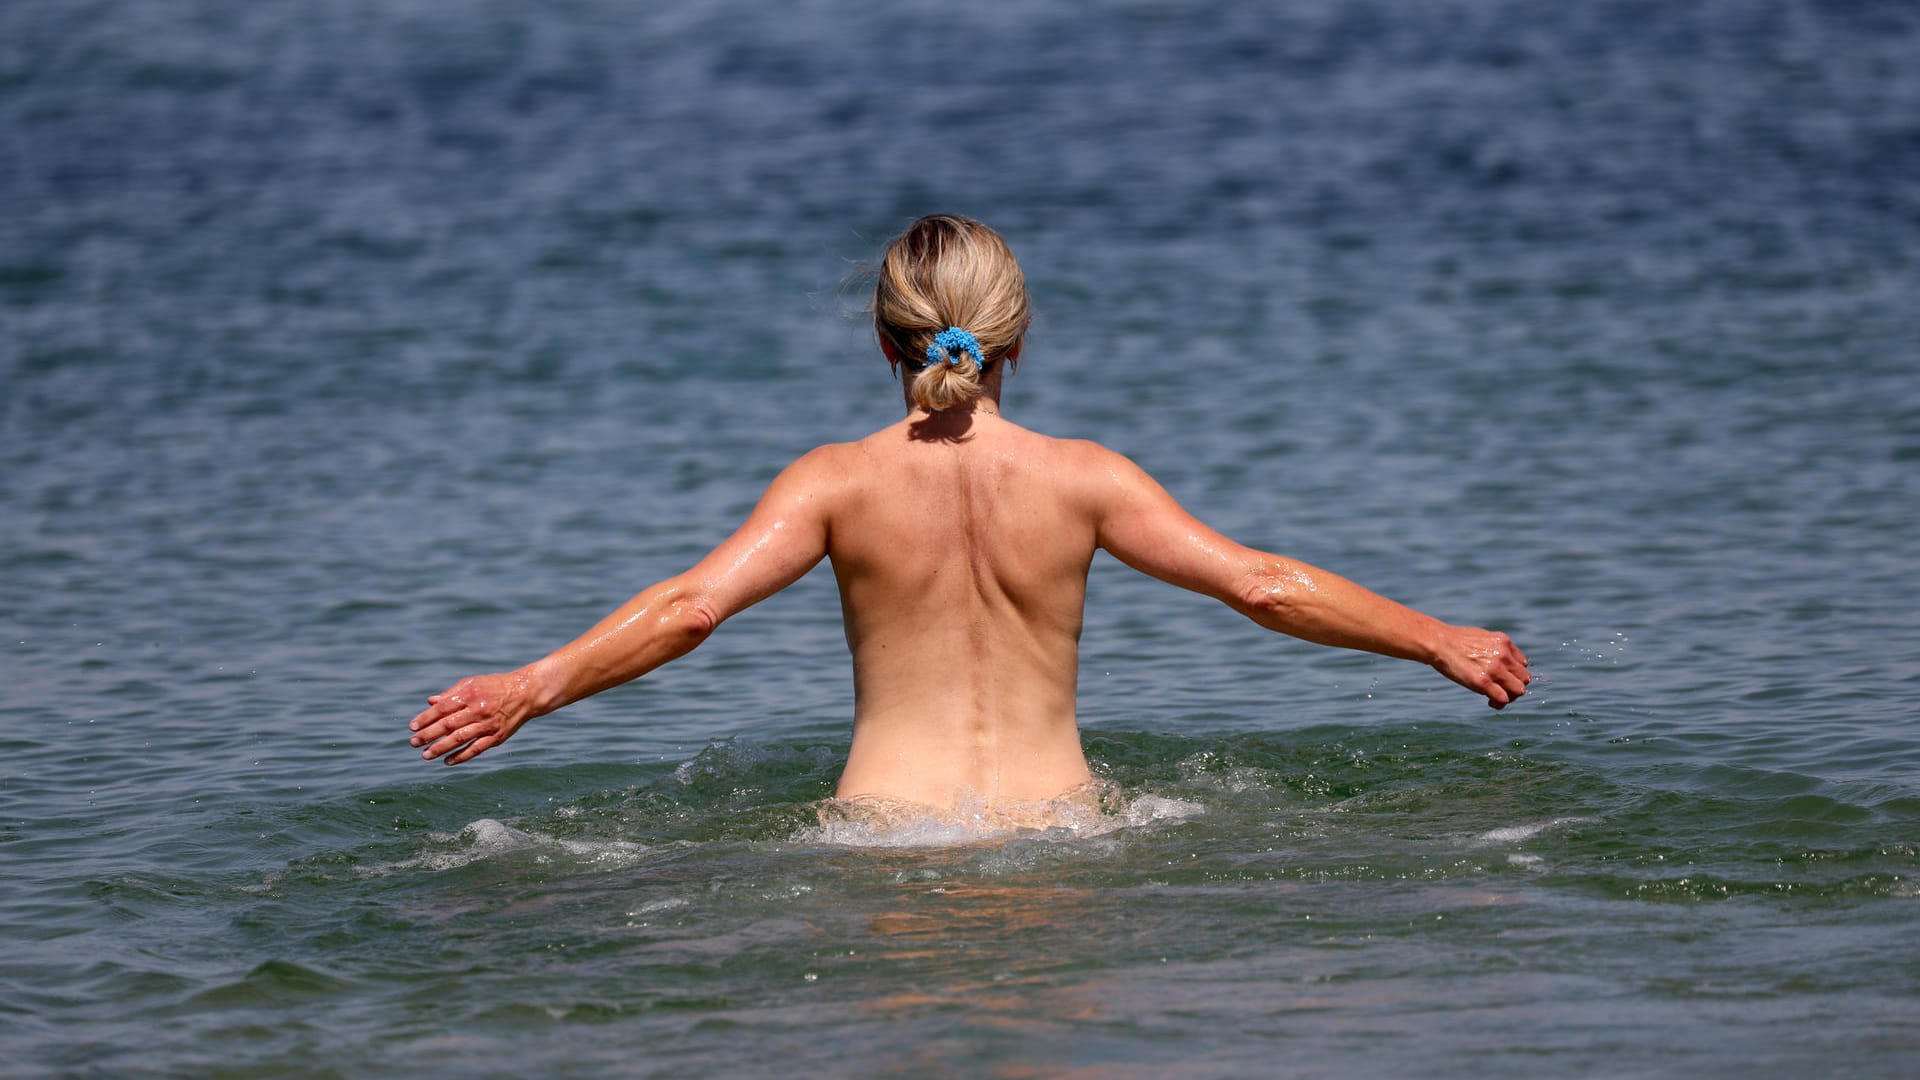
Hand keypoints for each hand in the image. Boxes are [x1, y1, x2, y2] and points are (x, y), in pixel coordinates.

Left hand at [408, 671, 539, 764]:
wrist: (527, 693)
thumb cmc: (496, 686)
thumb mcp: (473, 683)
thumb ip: (451, 693)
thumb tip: (430, 702)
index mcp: (470, 694)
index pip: (442, 708)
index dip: (426, 718)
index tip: (412, 727)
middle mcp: (478, 709)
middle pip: (448, 725)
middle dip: (428, 735)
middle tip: (413, 743)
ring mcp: (488, 724)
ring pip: (460, 738)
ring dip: (441, 748)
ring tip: (425, 755)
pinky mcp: (497, 737)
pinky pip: (476, 749)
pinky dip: (461, 756)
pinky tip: (448, 761)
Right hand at [1430, 626, 1530, 708]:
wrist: (1439, 642)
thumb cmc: (1455, 640)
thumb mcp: (1482, 637)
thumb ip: (1495, 648)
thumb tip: (1501, 661)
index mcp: (1504, 642)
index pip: (1523, 664)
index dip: (1514, 674)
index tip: (1503, 678)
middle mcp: (1503, 655)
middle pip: (1524, 678)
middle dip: (1514, 686)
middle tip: (1501, 690)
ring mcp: (1495, 669)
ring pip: (1518, 690)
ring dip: (1510, 696)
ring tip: (1495, 697)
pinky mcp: (1483, 682)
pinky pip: (1503, 699)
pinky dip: (1499, 703)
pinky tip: (1490, 702)